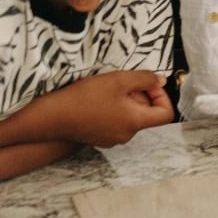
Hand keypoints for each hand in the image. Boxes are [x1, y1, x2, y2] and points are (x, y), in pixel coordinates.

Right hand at [49, 70, 173, 146]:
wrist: (51, 117)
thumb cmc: (83, 99)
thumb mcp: (118, 80)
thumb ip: (145, 78)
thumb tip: (160, 81)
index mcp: (135, 122)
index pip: (166, 114)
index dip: (162, 96)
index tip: (148, 84)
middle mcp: (126, 135)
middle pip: (146, 114)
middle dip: (140, 95)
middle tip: (123, 83)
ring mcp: (111, 138)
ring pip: (129, 117)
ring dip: (125, 101)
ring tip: (108, 90)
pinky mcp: (98, 137)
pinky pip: (115, 122)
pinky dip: (112, 110)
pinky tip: (97, 100)